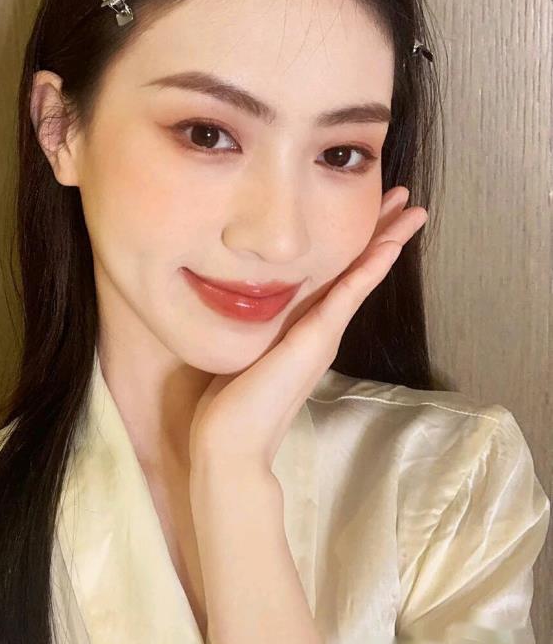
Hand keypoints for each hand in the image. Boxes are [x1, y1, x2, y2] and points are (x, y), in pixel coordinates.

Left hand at [188, 186, 427, 472]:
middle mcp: (321, 326)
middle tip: (411, 202)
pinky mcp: (315, 340)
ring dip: (387, 241)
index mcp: (306, 325)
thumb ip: (257, 323)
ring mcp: (323, 333)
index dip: (359, 242)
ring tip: (413, 212)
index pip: (338, 273)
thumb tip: (243, 295)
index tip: (377, 212)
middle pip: (360, 268)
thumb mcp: (246, 345)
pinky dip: (368, 270)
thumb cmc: (230, 400)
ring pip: (362, 276)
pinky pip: (347, 296)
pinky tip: (388, 246)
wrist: (230, 441)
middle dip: (384, 232)